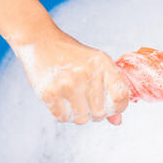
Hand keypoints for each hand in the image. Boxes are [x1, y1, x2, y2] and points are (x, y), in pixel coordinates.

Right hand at [11, 29, 129, 124]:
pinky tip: (62, 100)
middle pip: (101, 112)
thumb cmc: (74, 56)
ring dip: (79, 115)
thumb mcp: (97, 65)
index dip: (120, 107)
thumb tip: (118, 122)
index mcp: (103, 63)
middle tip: (88, 102)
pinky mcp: (50, 92)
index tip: (113, 106)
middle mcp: (87, 72)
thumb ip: (110, 91)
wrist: (41, 41)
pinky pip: (64, 118)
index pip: (121, 96)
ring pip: (82, 119)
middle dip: (96, 113)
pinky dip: (64, 114)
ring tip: (75, 101)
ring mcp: (68, 83)